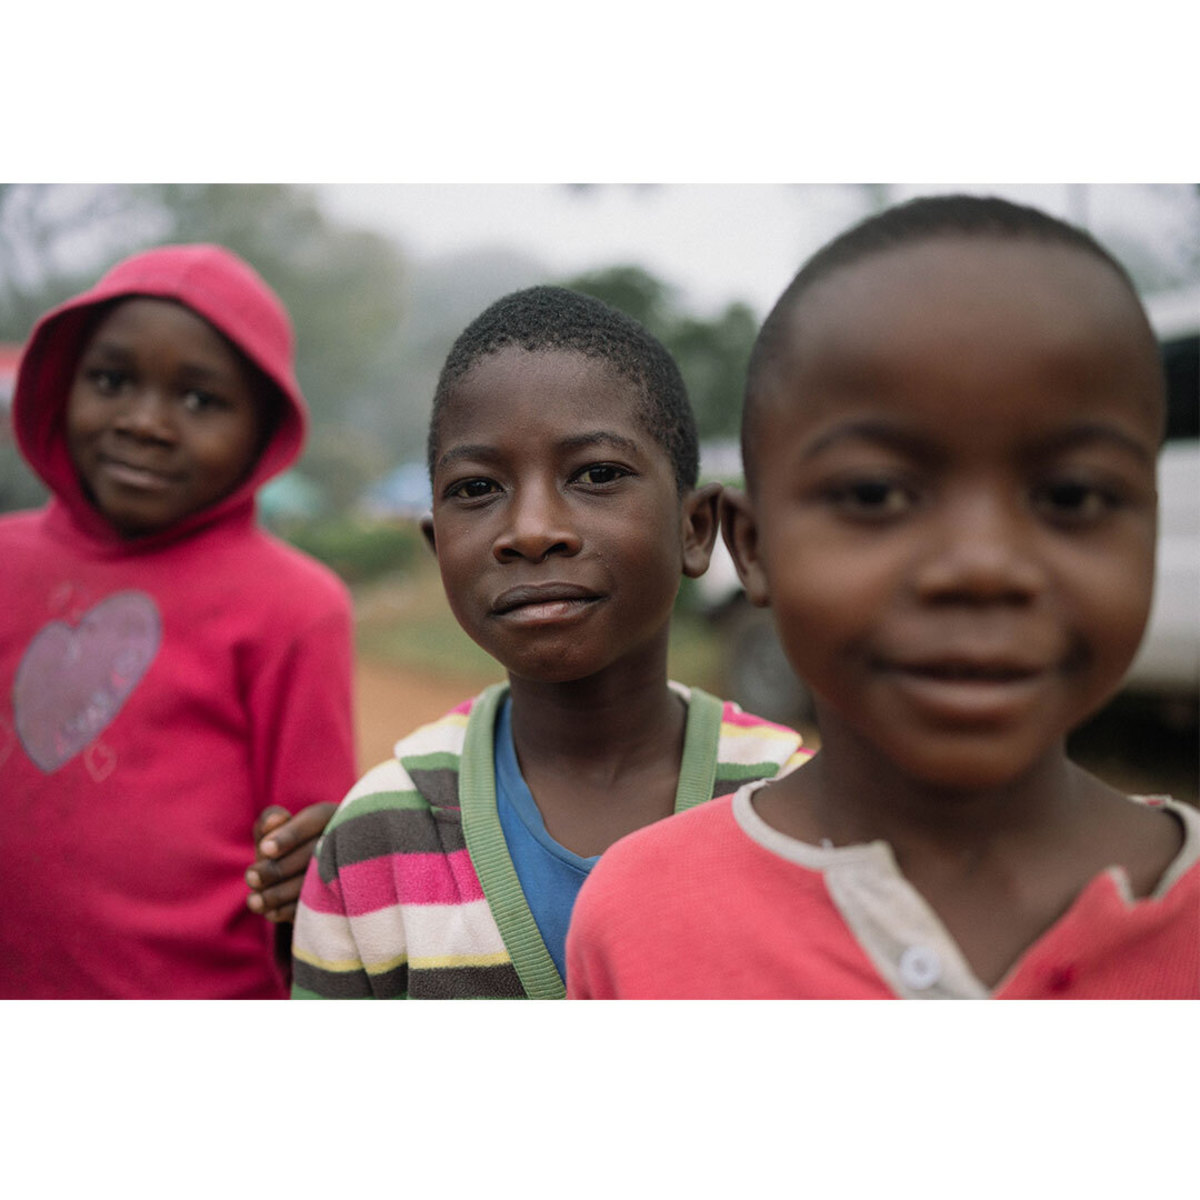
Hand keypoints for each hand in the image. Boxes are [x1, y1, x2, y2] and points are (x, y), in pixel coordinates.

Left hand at [245, 803, 336, 923]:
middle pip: (313, 853)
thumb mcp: (277, 830)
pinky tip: (270, 912)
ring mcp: (347, 870)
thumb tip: (275, 821)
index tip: (264, 849)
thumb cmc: (288, 847)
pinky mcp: (341, 899)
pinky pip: (318, 906)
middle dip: (277, 868)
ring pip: (315, 883)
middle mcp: (346, 838)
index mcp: (331, 816)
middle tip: (250, 877)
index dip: (290, 835)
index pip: (315, 819)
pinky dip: (291, 911)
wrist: (308, 880)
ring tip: (254, 901)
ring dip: (280, 894)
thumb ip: (270, 818)